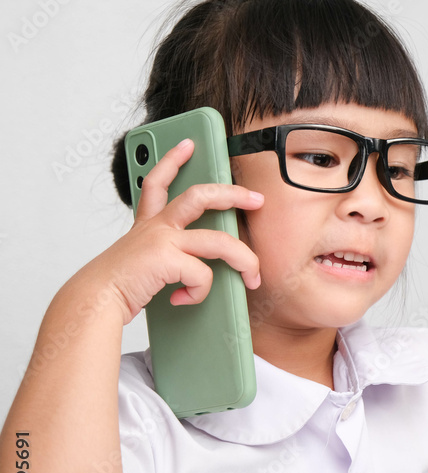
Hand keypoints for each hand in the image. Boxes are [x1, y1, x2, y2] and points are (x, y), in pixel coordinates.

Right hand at [95, 138, 263, 322]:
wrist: (95, 299)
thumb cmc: (120, 285)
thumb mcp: (143, 261)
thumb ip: (167, 256)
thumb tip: (198, 269)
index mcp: (148, 224)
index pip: (158, 181)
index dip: (173, 159)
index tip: (188, 144)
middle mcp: (156, 226)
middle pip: (201, 196)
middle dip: (234, 194)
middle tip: (257, 199)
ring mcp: (164, 239)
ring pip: (221, 240)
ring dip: (246, 261)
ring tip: (253, 276)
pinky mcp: (169, 258)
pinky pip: (205, 275)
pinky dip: (200, 292)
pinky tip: (183, 299)